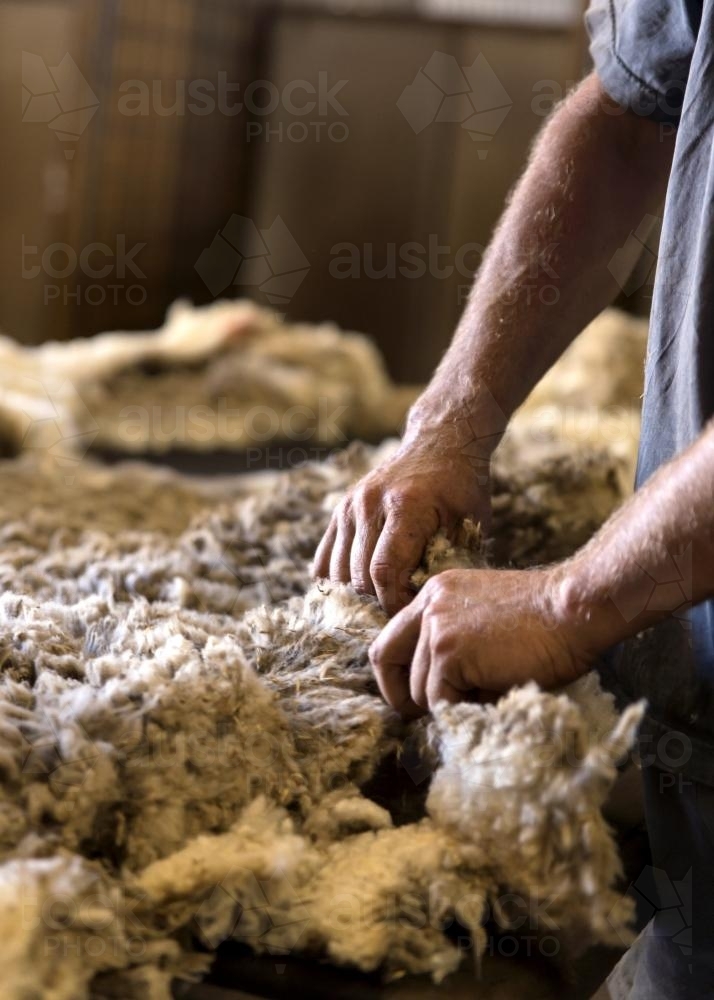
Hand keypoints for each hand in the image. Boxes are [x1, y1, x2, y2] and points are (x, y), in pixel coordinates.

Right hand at [313, 438, 490, 614]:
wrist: (439, 445)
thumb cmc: (461, 489)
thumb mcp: (470, 523)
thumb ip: (448, 562)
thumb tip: (423, 605)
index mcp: (406, 506)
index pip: (385, 571)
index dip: (393, 603)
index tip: (409, 613)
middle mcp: (370, 504)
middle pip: (359, 575)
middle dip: (378, 602)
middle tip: (399, 610)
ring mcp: (350, 506)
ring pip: (337, 571)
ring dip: (358, 593)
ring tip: (382, 599)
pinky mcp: (339, 510)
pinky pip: (324, 559)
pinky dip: (337, 581)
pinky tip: (358, 588)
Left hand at [369, 566, 596, 716]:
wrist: (575, 609)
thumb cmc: (547, 621)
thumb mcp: (486, 619)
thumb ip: (456, 640)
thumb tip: (433, 691)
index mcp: (436, 593)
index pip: (391, 636)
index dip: (395, 674)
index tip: (413, 697)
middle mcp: (429, 605)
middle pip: (386, 660)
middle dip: (403, 697)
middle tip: (428, 716)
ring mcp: (436, 628)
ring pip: (418, 689)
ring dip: (447, 704)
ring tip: (484, 696)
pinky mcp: (449, 653)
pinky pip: (441, 700)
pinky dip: (465, 709)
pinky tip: (493, 695)